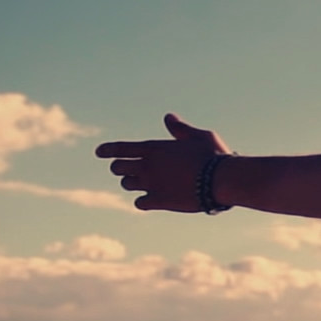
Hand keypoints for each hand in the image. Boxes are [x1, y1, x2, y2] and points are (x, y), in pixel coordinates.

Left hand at [95, 114, 232, 211]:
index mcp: (154, 148)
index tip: (99, 152)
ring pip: (127, 184)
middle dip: (121, 167)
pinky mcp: (159, 201)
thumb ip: (180, 129)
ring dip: (131, 182)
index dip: (108, 150)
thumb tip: (168, 117)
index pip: (121, 148)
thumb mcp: (198, 136)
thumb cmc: (213, 155)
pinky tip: (150, 199)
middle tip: (127, 168)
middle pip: (118, 168)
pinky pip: (139, 203)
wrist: (222, 180)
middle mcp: (147, 166)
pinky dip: (143, 201)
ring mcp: (151, 184)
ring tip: (140, 182)